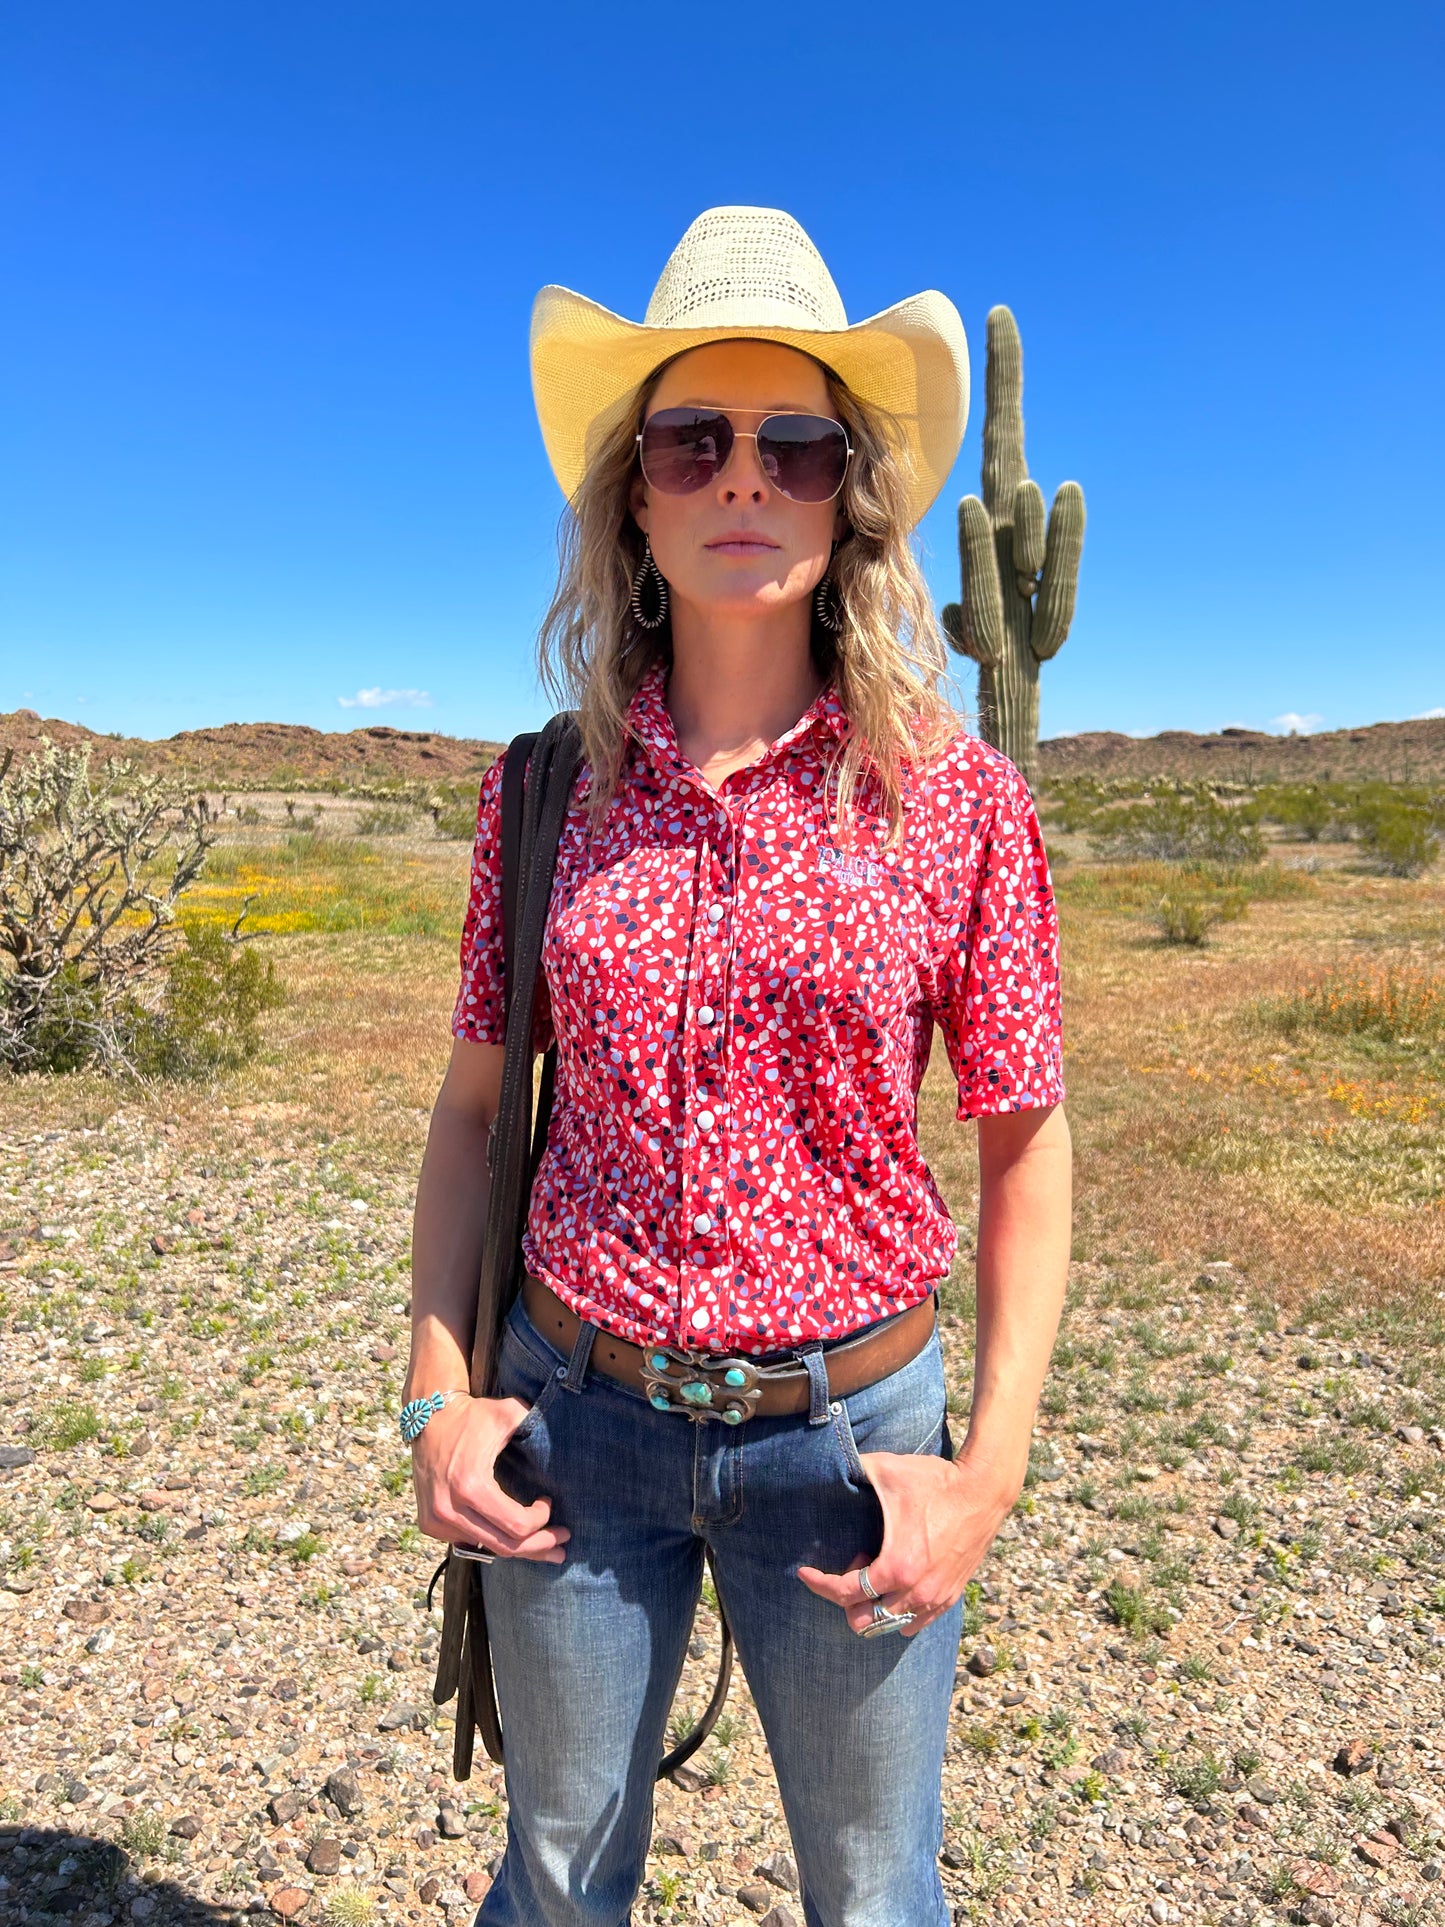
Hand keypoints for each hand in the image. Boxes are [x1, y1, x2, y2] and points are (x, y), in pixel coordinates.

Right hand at [410, 1393, 570, 1563]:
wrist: (428, 1417)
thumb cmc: (472, 1416)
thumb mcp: (508, 1414)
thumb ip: (536, 1425)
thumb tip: (567, 1436)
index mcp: (470, 1485)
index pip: (516, 1525)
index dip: (541, 1520)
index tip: (548, 1502)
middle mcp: (450, 1509)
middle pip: (505, 1546)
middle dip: (538, 1547)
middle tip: (561, 1548)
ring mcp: (437, 1521)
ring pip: (487, 1548)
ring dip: (518, 1549)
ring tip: (545, 1550)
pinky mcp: (430, 1524)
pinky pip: (469, 1541)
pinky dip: (492, 1541)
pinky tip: (512, 1538)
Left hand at [797, 1452, 1012, 1634]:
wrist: (984, 1489)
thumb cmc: (936, 1481)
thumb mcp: (887, 1469)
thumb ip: (852, 1469)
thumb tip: (826, 1465)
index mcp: (897, 1566)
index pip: (845, 1594)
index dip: (818, 1584)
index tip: (805, 1571)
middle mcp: (916, 1591)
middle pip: (863, 1622)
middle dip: (848, 1598)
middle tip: (856, 1562)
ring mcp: (935, 1598)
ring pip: (889, 1625)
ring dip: (874, 1604)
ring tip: (878, 1568)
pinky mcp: (950, 1596)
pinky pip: (915, 1621)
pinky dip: (898, 1610)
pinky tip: (898, 1579)